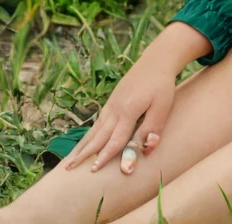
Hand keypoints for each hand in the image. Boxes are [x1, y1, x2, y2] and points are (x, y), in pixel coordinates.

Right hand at [63, 28, 192, 173]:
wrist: (155, 62)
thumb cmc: (161, 86)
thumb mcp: (163, 107)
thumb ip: (153, 128)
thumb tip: (147, 150)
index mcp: (128, 111)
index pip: (115, 139)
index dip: (105, 156)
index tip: (93, 170)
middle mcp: (115, 110)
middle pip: (98, 136)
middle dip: (83, 154)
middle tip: (68, 169)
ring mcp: (111, 106)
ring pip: (94, 130)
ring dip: (82, 146)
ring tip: (70, 160)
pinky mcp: (111, 103)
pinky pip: (97, 123)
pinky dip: (88, 135)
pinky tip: (85, 143)